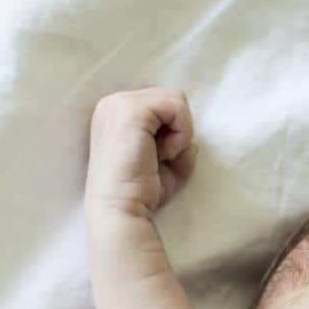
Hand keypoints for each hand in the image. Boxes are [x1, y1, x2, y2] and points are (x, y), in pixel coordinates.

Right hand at [87, 86, 198, 218]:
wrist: (120, 210)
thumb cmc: (140, 193)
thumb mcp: (166, 165)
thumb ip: (179, 147)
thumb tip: (194, 143)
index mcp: (115, 113)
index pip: (160, 105)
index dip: (169, 132)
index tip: (155, 159)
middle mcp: (113, 103)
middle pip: (170, 99)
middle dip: (176, 130)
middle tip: (160, 158)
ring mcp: (120, 104)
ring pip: (176, 100)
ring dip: (179, 132)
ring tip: (160, 156)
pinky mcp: (132, 111)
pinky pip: (177, 108)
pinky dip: (181, 133)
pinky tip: (164, 153)